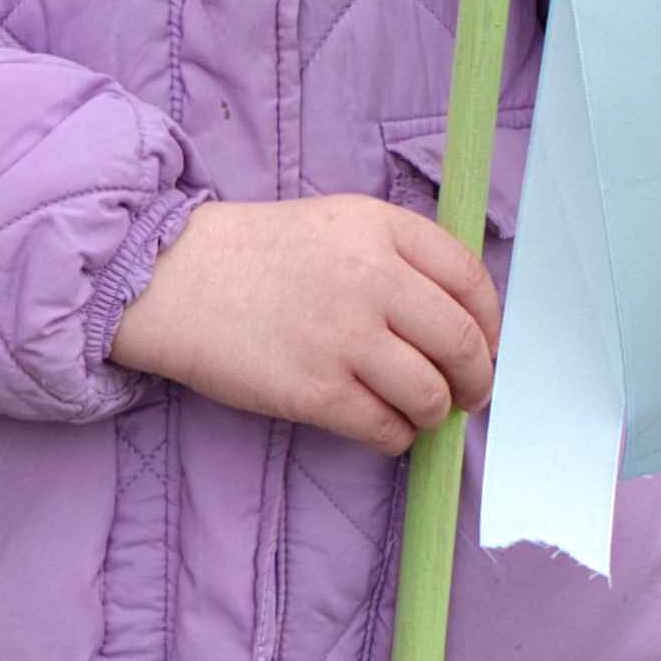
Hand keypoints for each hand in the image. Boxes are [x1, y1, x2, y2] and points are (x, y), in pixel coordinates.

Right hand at [114, 193, 500, 450]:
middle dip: (475, 379)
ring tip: (417, 413)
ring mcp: (344, 337)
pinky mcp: (315, 391)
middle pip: (463, 343)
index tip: (485, 344)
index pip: (471, 279)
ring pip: (430, 394)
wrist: (170, 280)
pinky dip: (395, 436)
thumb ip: (397, 256)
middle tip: (466, 393)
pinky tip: (381, 426)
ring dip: (434, 413)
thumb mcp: (334, 223)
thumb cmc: (253, 255)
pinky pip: (386, 429)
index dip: (490, 322)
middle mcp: (372, 278)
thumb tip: (459, 319)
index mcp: (380, 227)